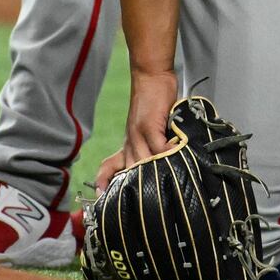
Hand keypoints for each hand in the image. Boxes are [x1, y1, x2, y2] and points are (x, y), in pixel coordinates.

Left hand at [95, 68, 180, 188]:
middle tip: (146, 203)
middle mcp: (130, 142)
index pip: (111, 167)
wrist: (151, 76)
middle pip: (130, 172)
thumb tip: (166, 162)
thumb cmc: (154, 102)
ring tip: (168, 184)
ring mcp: (138, 134)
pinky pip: (158, 148)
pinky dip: (168, 154)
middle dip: (136, 187)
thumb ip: (153, 145)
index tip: (102, 195)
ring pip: (143, 163)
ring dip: (154, 174)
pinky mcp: (149, 126)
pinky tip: (177, 156)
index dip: (106, 181)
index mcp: (129, 144)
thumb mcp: (149, 127)